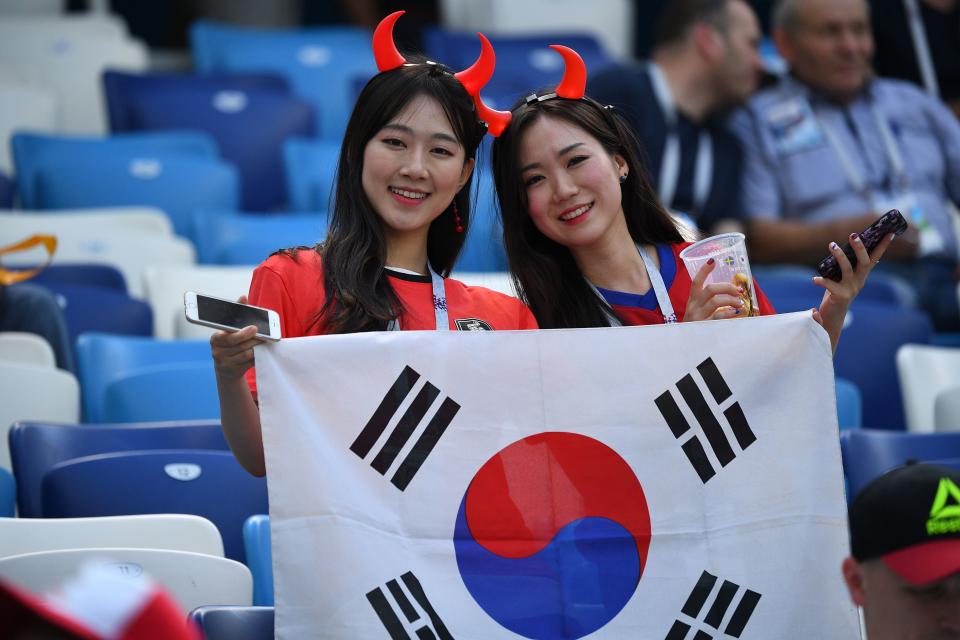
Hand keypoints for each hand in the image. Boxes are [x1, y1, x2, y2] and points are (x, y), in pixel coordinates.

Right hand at [209, 295, 261, 379]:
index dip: (241, 332)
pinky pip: (248, 362)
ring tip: (265, 341)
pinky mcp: (232, 371)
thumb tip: (243, 297)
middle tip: (264, 334)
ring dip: (257, 347)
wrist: (227, 369)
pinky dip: (256, 356)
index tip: (254, 328)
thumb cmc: (230, 343)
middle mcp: (217, 350)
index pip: (228, 335)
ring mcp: (224, 362)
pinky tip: (261, 351)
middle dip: (253, 338)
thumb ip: (237, 313)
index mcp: (215, 338)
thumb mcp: (230, 330)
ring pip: (245, 353)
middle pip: (238, 343)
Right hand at [683, 258, 744, 321]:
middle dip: (727, 287)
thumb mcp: (699, 312)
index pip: (695, 282)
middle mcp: (693, 307)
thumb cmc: (697, 327)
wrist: (686, 346)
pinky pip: (720, 317)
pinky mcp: (705, 327)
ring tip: (740, 303)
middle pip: (710, 289)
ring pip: (716, 301)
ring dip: (732, 300)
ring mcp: (699, 317)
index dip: (704, 270)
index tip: (713, 261)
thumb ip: (712, 303)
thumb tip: (735, 294)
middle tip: (738, 290)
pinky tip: (738, 313)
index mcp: (692, 301)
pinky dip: (731, 313)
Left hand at [811, 231, 894, 350]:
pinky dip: (822, 281)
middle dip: (860, 248)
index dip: (882, 246)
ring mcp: (850, 289)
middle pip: (864, 262)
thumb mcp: (843, 278)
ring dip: (839, 256)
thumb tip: (842, 246)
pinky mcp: (839, 297)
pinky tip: (814, 279)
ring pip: (847, 269)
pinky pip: (830, 286)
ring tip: (832, 245)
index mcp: (862, 276)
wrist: (832, 317)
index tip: (890, 232)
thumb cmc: (836, 293)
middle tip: (853, 235)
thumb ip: (844, 265)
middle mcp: (859, 281)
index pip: (875, 258)